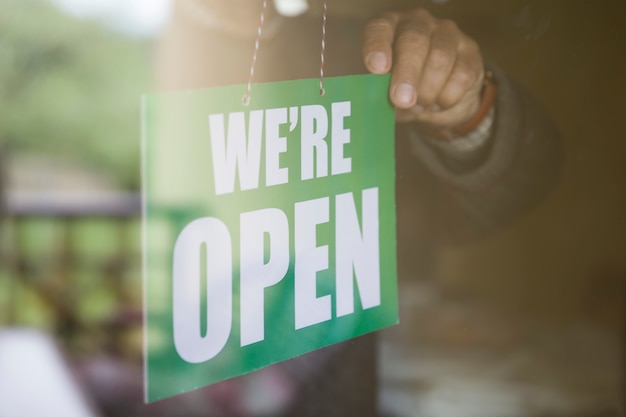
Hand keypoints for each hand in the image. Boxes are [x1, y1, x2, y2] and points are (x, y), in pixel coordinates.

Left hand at [362, 8, 484, 127]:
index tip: (377, 69)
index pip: (380, 29)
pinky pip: (461, 76)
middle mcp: (419, 23)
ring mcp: (448, 34)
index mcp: (390, 27)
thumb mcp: (385, 91)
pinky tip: (438, 103)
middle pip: (414, 40)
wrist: (440, 99)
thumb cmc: (404, 89)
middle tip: (402, 100)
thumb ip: (378, 92)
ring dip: (427, 91)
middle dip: (407, 73)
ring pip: (440, 59)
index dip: (377, 47)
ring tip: (419, 106)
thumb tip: (373, 102)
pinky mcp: (470, 53)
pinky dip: (447, 97)